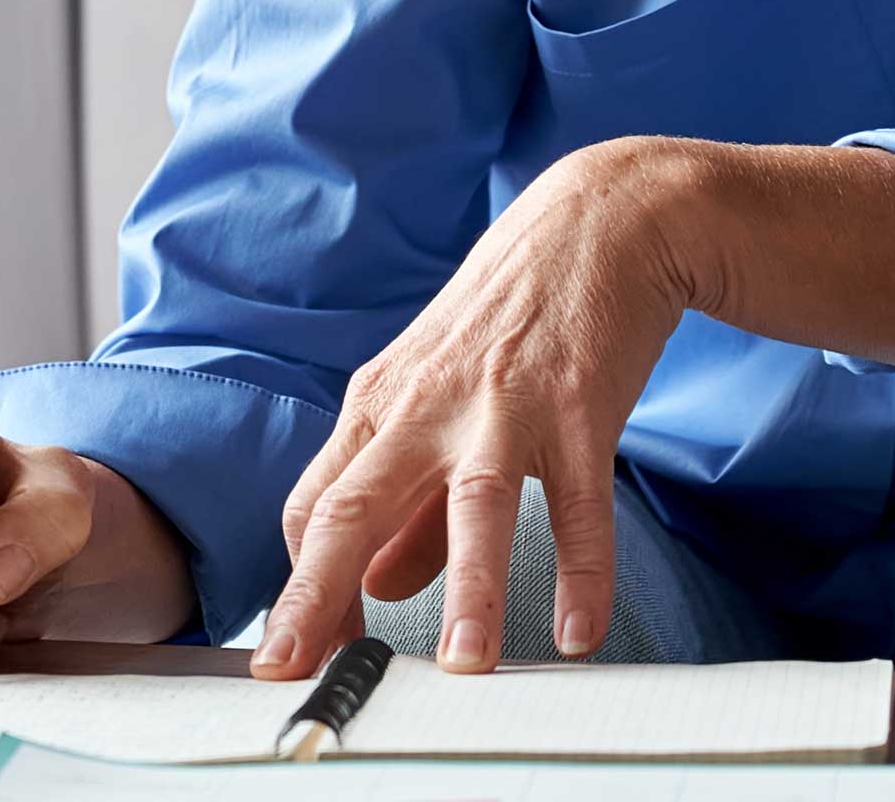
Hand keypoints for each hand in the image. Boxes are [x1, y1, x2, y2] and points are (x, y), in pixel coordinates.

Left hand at [252, 145, 705, 678]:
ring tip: (464, 670)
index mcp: (379, 407)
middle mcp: (426, 408)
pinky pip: (581, 503)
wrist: (598, 221)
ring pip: (472, 507)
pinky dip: (582, 571)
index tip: (297, 655)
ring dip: (468, 591)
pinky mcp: (580, 407)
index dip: (301, 586)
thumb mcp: (435, 399)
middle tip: (296, 673)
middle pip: (353, 507)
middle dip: (317, 597)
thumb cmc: (508, 321)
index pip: (312, 508)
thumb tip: (371, 587)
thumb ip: (405, 504)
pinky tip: (579, 633)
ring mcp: (503, 406)